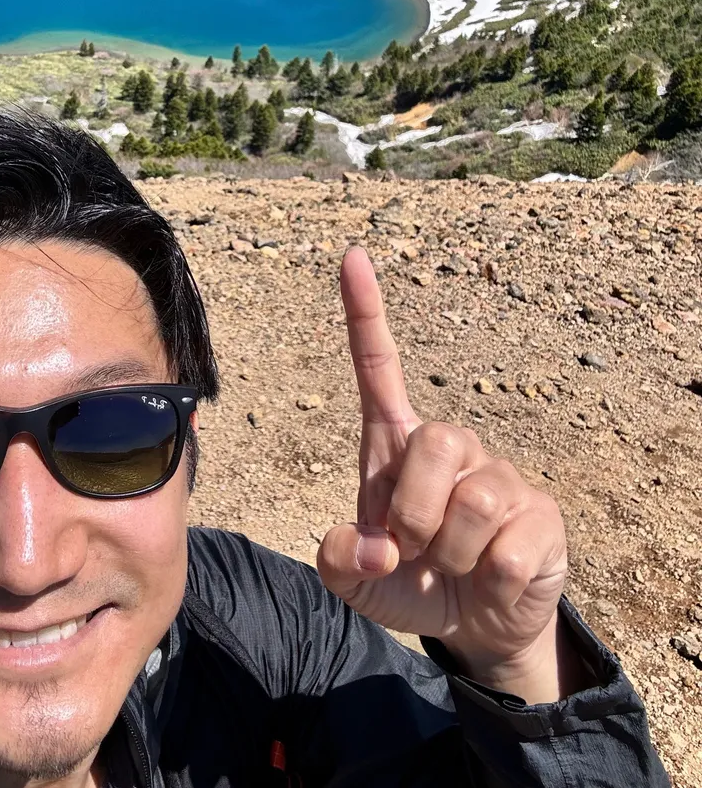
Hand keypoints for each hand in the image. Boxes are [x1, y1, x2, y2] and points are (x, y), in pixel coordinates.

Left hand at [317, 248, 574, 703]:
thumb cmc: (409, 580)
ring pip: (472, 503)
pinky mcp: (541, 516)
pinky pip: (508, 551)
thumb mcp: (356, 582)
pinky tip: (491, 578)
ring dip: (450, 554)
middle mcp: (451, 445)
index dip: (364, 312)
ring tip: (453, 564)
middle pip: (434, 442)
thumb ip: (338, 564)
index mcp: (396, 443)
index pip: (377, 366)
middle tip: (413, 548)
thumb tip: (369, 547)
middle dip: (413, 513)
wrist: (474, 623)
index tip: (351, 256)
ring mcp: (501, 477)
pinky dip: (488, 581)